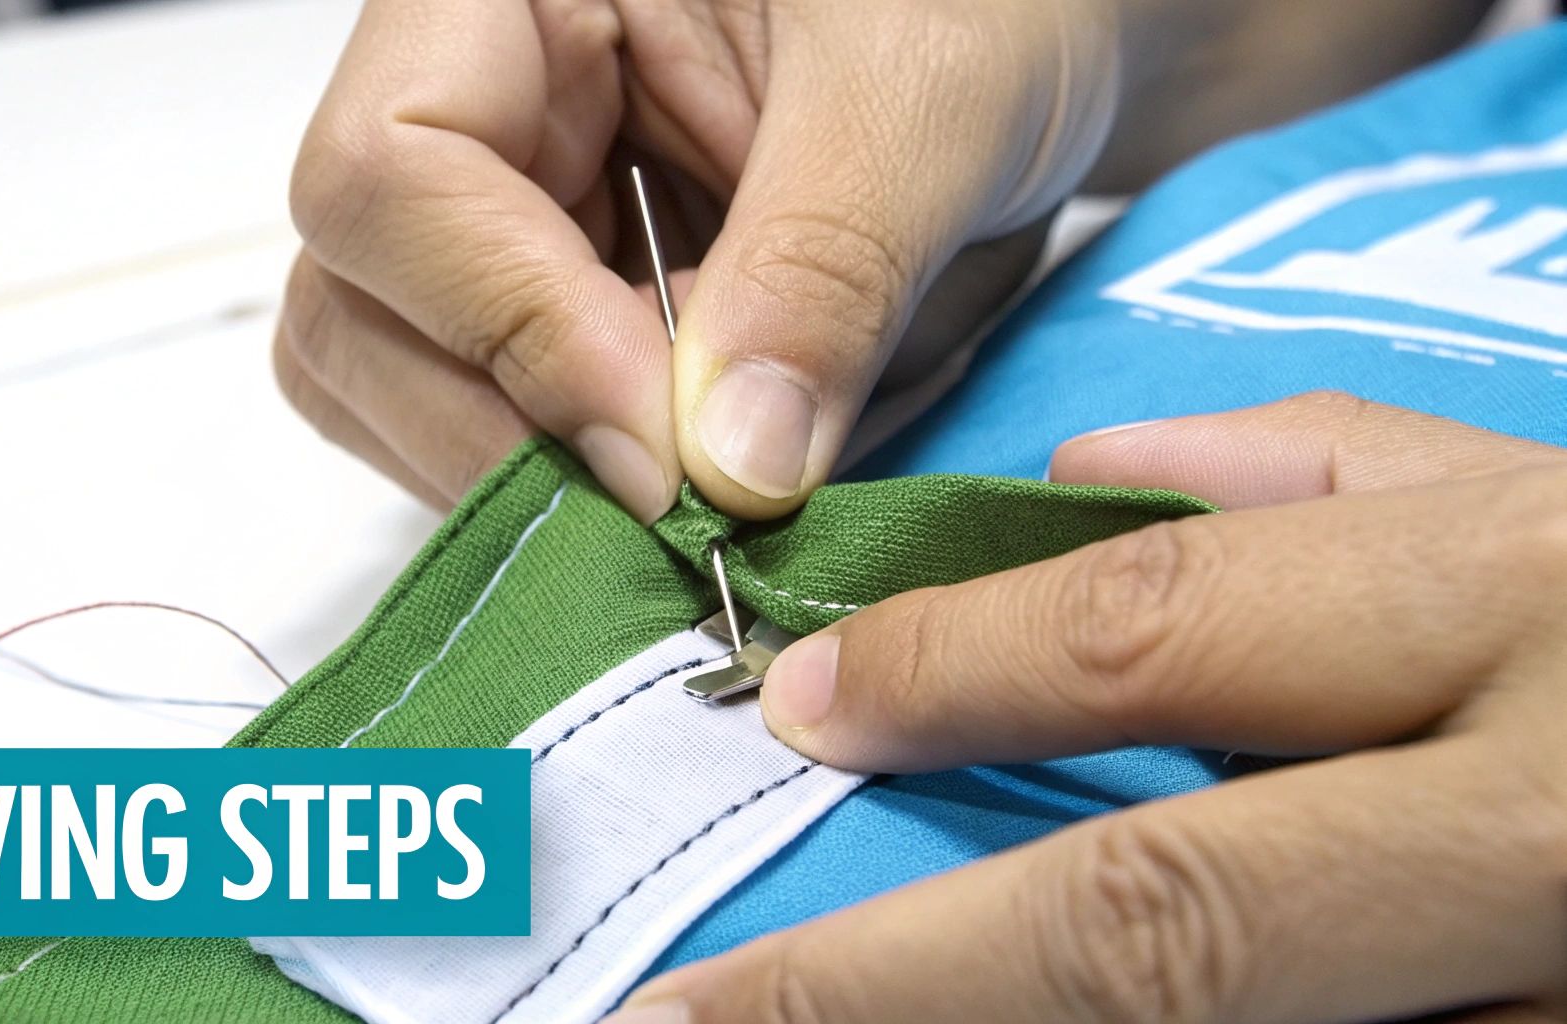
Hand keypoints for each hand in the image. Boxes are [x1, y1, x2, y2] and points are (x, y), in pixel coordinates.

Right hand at [274, 0, 1122, 521]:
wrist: (1036, 39)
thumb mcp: (929, 97)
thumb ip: (825, 269)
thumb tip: (728, 473)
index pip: (390, 172)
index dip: (511, 329)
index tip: (663, 451)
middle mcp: (472, 103)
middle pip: (354, 306)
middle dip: (510, 439)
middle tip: (679, 515)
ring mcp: (502, 216)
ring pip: (394, 389)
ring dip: (533, 479)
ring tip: (698, 492)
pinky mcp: (553, 306)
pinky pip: (488, 429)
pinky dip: (576, 489)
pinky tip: (691, 483)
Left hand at [611, 392, 1566, 1022]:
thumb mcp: (1565, 494)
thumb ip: (1338, 473)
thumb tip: (1092, 480)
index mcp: (1535, 617)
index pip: (1171, 634)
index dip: (956, 676)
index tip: (790, 704)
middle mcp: (1549, 825)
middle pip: (1172, 924)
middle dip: (898, 985)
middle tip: (686, 1017)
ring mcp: (1559, 980)